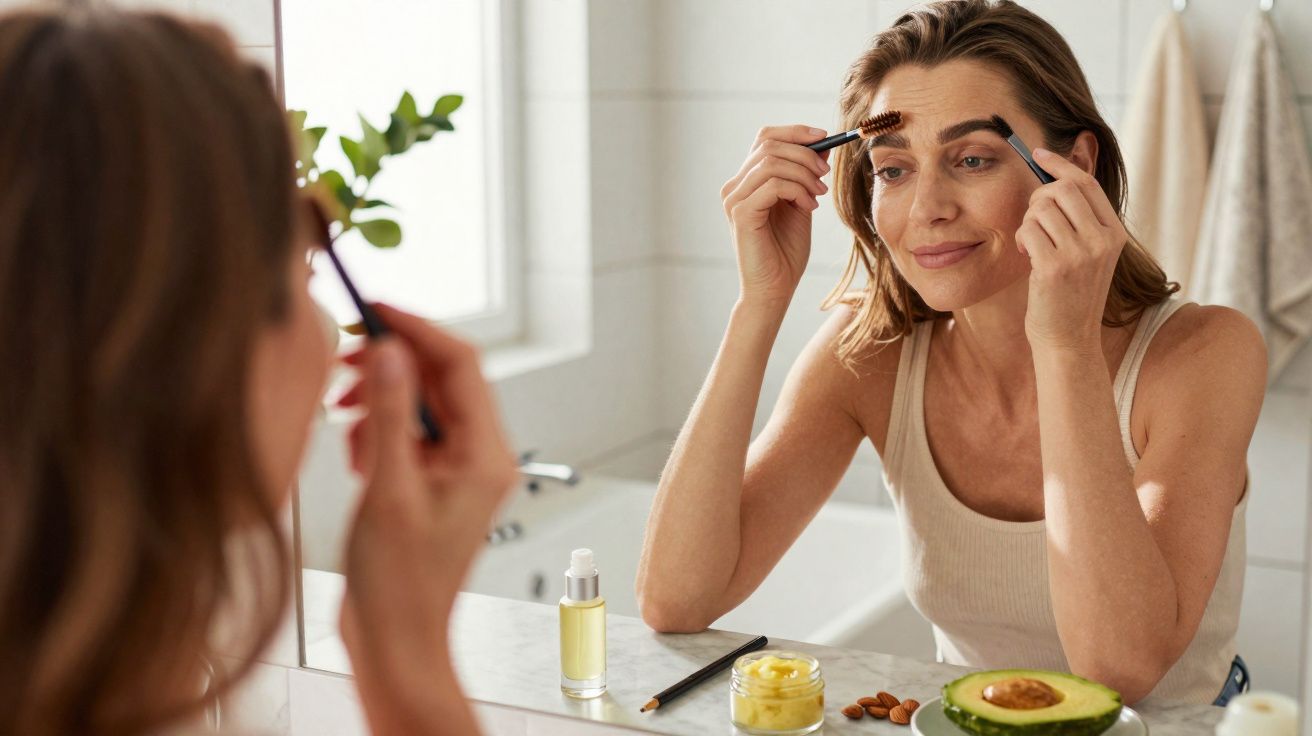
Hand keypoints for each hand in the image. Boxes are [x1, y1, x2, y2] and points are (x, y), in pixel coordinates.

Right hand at [335, 305, 517, 731]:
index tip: (373, 309)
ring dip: (379, 400)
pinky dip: (377, 432)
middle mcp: (480, 456)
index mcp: (486, 454)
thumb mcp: (389, 488)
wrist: (394, 640)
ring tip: (344, 419)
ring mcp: (456, 469)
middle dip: (391, 365)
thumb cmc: (398, 583)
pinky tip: (356, 458)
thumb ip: (391, 414)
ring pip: (419, 404)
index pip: (461, 365)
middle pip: (440, 380)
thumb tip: (392, 350)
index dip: (417, 329)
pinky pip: (407, 434)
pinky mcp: (431, 482)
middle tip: (343, 359)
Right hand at [720, 125, 830, 310]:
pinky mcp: (741, 213)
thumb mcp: (801, 204)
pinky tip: (808, 207)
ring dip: (804, 174)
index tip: (825, 138)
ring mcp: (734, 199)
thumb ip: (804, 177)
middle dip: (805, 154)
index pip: (765, 138)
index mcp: (746, 182)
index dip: (795, 132)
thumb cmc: (786, 252)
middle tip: (825, 174)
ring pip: (772, 162)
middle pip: (769, 145)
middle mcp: (734, 186)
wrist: (775, 289)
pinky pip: (773, 184)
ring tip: (818, 195)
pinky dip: (797, 190)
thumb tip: (821, 146)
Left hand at [1015, 148, 1127, 353]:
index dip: (1060, 164)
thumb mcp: (1087, 255)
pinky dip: (1022, 238)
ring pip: (1041, 209)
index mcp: (1113, 233)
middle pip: (1061, 190)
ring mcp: (1080, 253)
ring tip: (1032, 245)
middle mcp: (1102, 240)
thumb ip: (1079, 222)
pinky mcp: (1055, 267)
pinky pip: (1029, 230)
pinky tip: (1027, 256)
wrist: (1068, 340)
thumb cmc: (1070, 296)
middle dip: (1038, 198)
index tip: (1038, 153)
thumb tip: (1054, 180)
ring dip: (1027, 223)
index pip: (1085, 183)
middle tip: (1033, 221)